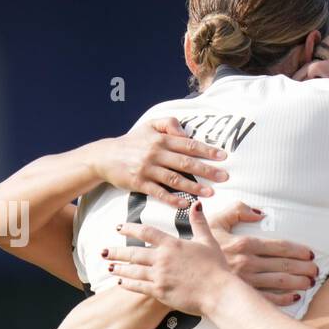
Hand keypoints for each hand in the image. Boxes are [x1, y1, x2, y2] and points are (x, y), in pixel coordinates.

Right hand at [90, 118, 227, 209]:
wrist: (104, 156)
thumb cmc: (132, 142)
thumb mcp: (149, 126)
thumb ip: (169, 123)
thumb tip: (186, 133)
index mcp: (161, 139)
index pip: (188, 144)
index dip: (207, 150)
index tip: (223, 156)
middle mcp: (156, 153)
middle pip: (185, 162)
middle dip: (207, 170)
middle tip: (225, 177)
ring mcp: (147, 169)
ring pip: (174, 178)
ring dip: (194, 186)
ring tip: (211, 193)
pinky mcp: (139, 183)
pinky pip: (158, 192)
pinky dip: (172, 199)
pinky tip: (186, 204)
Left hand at [105, 202, 231, 312]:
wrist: (219, 292)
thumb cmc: (216, 268)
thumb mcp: (208, 241)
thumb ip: (199, 223)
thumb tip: (197, 205)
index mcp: (172, 245)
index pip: (146, 232)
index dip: (130, 228)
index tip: (119, 227)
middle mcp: (162, 259)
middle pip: (133, 252)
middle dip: (116, 251)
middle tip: (103, 251)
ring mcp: (160, 276)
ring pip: (133, 270)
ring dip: (119, 267)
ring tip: (108, 266)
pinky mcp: (160, 292)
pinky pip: (139, 287)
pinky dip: (128, 284)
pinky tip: (120, 282)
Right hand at [206, 202, 316, 305]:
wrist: (180, 271)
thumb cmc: (198, 247)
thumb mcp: (216, 221)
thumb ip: (237, 210)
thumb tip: (259, 213)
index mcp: (243, 244)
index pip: (278, 246)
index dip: (297, 250)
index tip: (309, 253)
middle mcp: (246, 262)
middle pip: (283, 264)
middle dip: (303, 267)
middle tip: (316, 269)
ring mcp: (244, 280)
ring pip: (278, 281)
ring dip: (297, 282)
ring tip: (310, 282)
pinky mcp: (239, 294)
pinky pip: (266, 298)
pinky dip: (283, 299)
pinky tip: (295, 297)